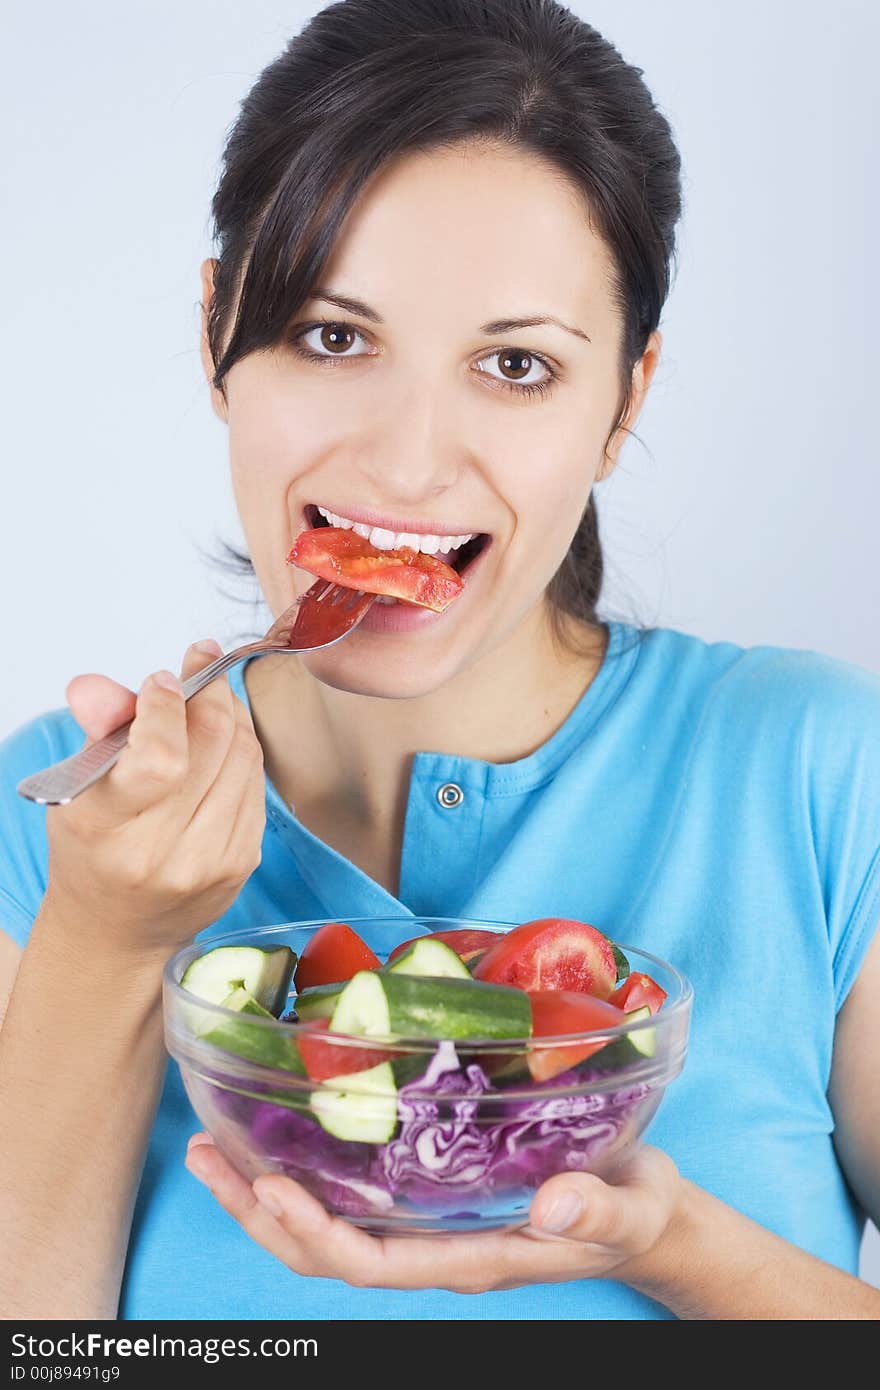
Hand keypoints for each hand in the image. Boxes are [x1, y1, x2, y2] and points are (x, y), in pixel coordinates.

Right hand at [43, 640, 265, 956]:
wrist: (117, 931)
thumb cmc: (93, 852)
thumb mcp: (78, 791)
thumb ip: (98, 731)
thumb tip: (98, 686)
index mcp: (107, 830)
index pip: (160, 756)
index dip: (168, 707)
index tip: (161, 681)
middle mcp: (162, 853)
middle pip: (214, 745)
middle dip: (210, 693)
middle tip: (198, 670)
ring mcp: (210, 862)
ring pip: (244, 759)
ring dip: (232, 716)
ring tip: (210, 700)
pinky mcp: (242, 863)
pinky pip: (256, 785)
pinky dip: (243, 752)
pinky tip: (224, 742)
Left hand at [184, 1134, 681, 1292]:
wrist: (645, 1208)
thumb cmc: (636, 1207)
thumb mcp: (631, 1207)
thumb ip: (596, 1209)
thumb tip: (555, 1206)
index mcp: (471, 1255)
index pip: (373, 1264)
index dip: (316, 1233)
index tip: (272, 1189)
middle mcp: (436, 1244)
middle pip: (327, 1251)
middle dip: (261, 1212)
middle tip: (207, 1156)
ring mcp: (429, 1222)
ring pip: (328, 1227)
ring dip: (264, 1193)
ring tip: (214, 1149)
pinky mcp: (432, 1190)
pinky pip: (354, 1195)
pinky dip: (306, 1170)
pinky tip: (280, 1135)